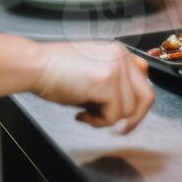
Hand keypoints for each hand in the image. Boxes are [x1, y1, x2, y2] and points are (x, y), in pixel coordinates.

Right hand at [30, 42, 154, 132]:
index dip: (138, 103)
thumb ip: (113, 83)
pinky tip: (81, 114)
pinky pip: (113, 116)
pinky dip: (97, 122)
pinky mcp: (107, 83)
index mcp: (118, 51)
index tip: (129, 118)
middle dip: (134, 118)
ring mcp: (116, 68)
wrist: (34, 65)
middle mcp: (121, 56)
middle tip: (121, 130)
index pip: (144, 78)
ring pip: (128, 110)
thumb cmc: (54, 70)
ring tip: (86, 113)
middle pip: (146, 96)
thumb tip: (127, 107)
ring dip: (107, 119)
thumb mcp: (91, 72)